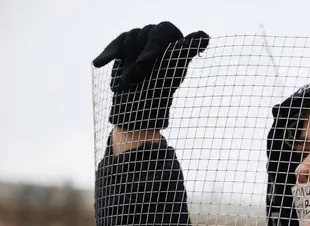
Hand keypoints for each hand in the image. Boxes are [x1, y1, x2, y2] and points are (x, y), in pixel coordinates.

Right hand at [93, 22, 209, 130]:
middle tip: (138, 73)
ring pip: (131, 39)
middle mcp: (157, 37)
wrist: (142, 104)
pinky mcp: (123, 45)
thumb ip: (186, 51)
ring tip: (128, 83)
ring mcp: (140, 40)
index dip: (155, 45)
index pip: (165, 31)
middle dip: (142, 55)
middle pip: (147, 34)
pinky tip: (98, 64)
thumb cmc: (162, 89)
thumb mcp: (175, 70)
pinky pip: (116, 45)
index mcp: (173, 40)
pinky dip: (108, 55)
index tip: (147, 61)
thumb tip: (205, 36)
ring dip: (129, 62)